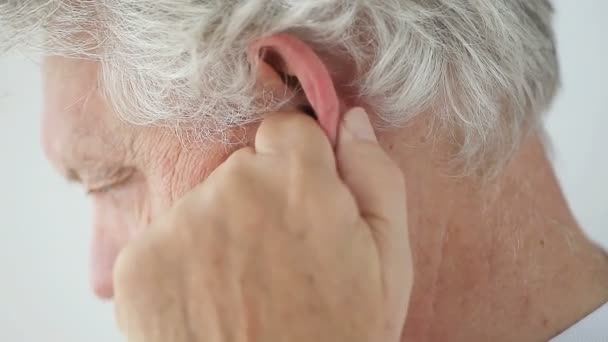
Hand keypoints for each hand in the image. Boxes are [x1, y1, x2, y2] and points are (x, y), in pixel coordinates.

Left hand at [113, 107, 412, 341]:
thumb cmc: (340, 337)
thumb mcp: (390, 264)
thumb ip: (376, 177)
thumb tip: (352, 119)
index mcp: (296, 181)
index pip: (285, 130)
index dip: (297, 166)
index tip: (300, 203)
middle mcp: (231, 188)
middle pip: (241, 168)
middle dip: (259, 200)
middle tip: (277, 260)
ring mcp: (178, 224)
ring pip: (201, 205)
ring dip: (218, 233)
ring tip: (242, 289)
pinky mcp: (137, 263)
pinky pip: (163, 241)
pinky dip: (180, 265)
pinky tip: (207, 303)